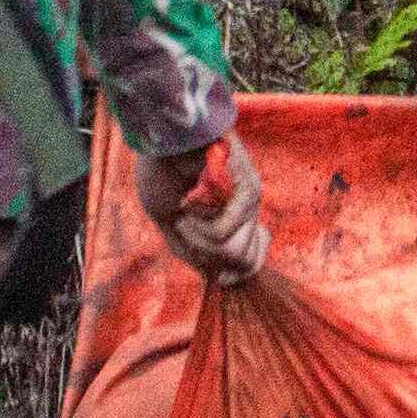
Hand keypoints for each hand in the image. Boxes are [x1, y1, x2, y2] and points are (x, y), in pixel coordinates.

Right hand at [134, 131, 268, 287]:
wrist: (162, 138)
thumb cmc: (163, 171)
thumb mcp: (170, 221)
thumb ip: (193, 250)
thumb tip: (216, 278)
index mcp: (233, 219)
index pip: (254, 260)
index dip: (238, 276)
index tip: (222, 279)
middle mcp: (246, 212)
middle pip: (244, 265)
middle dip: (207, 256)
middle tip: (187, 226)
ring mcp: (249, 201)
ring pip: (231, 252)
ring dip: (197, 238)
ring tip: (186, 208)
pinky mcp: (248, 190)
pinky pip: (222, 234)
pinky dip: (195, 225)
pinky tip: (187, 200)